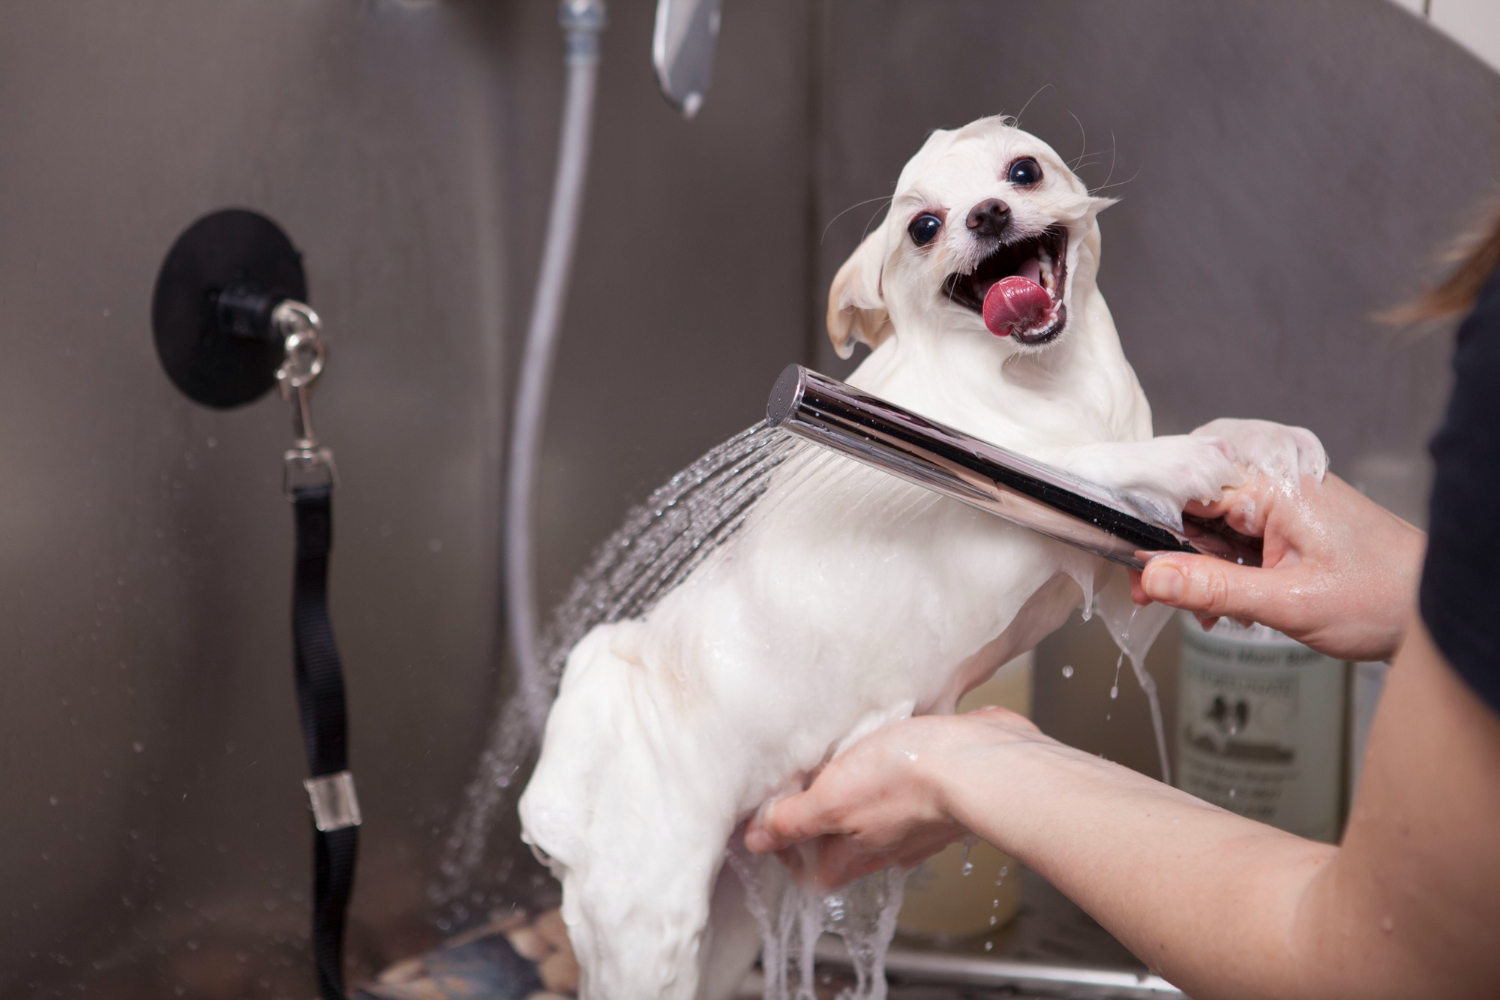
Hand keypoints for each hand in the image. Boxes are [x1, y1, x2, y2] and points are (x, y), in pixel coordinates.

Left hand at [743, 707, 1049, 887]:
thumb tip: (756, 839)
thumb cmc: (911, 778)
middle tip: (803, 785)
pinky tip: (891, 745)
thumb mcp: (833, 798)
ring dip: (861, 795)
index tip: (772, 820)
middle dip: (822, 821)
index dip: (789, 850)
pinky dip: (899, 772)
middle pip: (846, 846)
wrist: (982, 759)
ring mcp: (921, 820)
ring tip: (843, 759)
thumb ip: (794, 821)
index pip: (814, 872)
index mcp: (858, 852)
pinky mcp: (945, 788)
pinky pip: (914, 788)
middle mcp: (890, 844)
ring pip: (880, 818)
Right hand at [1132, 471, 1423, 661]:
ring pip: (1208, 525)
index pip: (1184, 485)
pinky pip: (1232, 538)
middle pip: (1191, 505)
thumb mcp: (1288, 602)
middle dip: (1169, 553)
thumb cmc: (1381, 598)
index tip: (1129, 562)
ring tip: (1202, 611)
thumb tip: (1150, 576)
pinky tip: (1223, 604)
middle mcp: (1274, 484)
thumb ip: (1213, 588)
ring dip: (1195, 567)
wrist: (1434, 612)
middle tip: (1152, 596)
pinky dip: (1219, 570)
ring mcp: (1281, 504)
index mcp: (1273, 486)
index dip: (1148, 522)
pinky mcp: (1286, 524)